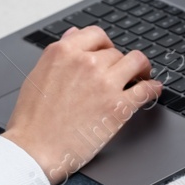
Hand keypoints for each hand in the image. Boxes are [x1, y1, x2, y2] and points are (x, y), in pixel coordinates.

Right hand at [2, 25, 160, 184]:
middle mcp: (86, 63)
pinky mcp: (118, 106)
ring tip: (142, 75)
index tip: (108, 52)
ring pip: (136, 62)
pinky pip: (146, 89)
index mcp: (63, 52)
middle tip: (119, 75)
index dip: (105, 44)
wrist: (34, 149)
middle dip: (117, 64)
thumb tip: (73, 34)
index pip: (96, 34)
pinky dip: (152, 88)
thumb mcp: (37, 74)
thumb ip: (60, 53)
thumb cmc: (31, 119)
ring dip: (140, 69)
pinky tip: (153, 89)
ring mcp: (104, 83)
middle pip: (115, 52)